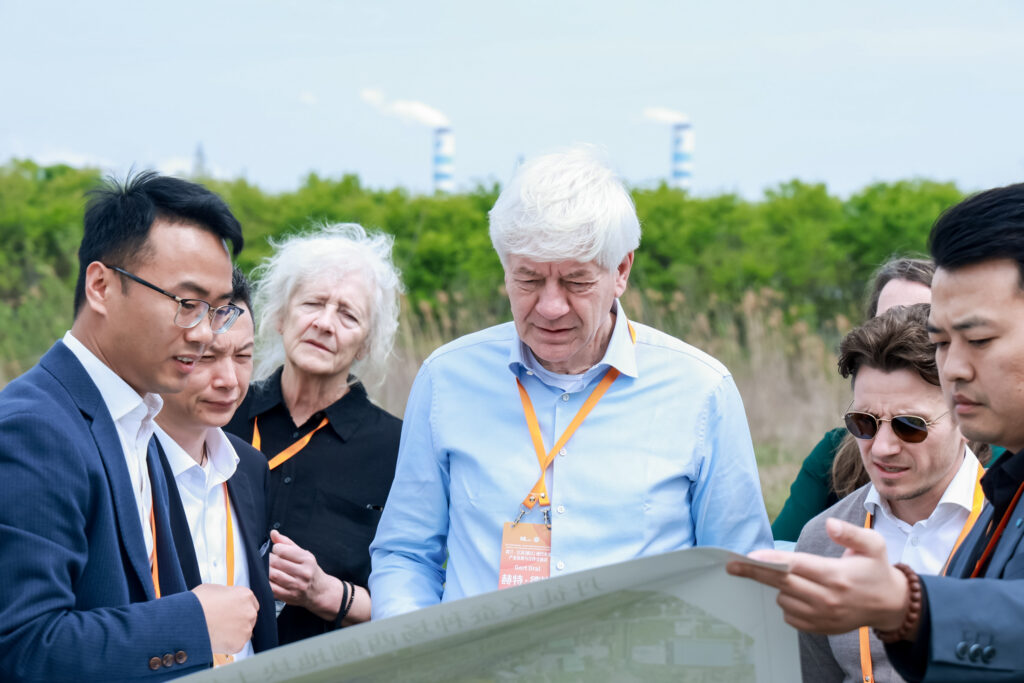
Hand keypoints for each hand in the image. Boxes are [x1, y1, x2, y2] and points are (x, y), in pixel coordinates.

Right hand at [191, 584, 257, 654]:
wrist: (187, 621)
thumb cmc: (197, 603)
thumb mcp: (213, 589)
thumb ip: (226, 593)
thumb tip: (226, 598)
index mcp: (245, 595)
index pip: (250, 602)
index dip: (240, 607)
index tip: (233, 611)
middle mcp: (249, 611)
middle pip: (249, 617)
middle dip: (239, 620)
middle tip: (223, 622)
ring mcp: (246, 628)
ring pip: (244, 631)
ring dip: (234, 632)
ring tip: (217, 630)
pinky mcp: (239, 643)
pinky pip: (236, 644)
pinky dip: (228, 643)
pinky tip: (217, 638)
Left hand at [269, 529, 342, 620]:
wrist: (320, 591)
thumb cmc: (310, 570)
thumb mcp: (303, 554)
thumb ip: (287, 543)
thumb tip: (273, 533)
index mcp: (307, 559)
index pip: (282, 550)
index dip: (276, 549)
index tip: (277, 551)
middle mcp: (303, 572)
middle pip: (276, 562)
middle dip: (268, 559)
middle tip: (268, 560)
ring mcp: (297, 586)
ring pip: (273, 575)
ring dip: (266, 571)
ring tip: (267, 568)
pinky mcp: (290, 596)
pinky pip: (272, 589)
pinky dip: (266, 583)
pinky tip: (267, 579)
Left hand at [726, 518, 909, 634]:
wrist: (890, 605)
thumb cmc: (876, 570)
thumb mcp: (874, 545)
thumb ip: (851, 533)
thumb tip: (830, 525)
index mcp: (836, 575)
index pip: (796, 566)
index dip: (771, 560)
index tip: (749, 556)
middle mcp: (827, 598)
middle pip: (782, 583)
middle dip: (755, 573)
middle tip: (732, 565)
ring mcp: (822, 616)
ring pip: (784, 599)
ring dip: (780, 587)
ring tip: (795, 577)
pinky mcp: (819, 628)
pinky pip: (790, 616)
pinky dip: (788, 603)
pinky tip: (800, 593)